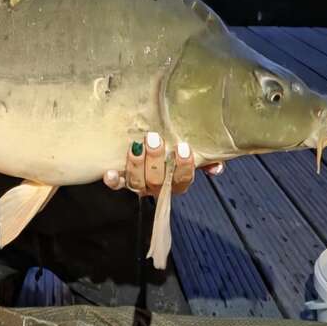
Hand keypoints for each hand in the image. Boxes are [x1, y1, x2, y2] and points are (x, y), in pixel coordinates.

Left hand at [103, 132, 224, 197]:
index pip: (182, 180)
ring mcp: (138, 185)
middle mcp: (157, 187)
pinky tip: (110, 172)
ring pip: (137, 182)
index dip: (183, 166)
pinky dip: (113, 180)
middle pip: (157, 181)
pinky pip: (117, 184)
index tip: (183, 147)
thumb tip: (216, 167)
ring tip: (136, 145)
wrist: (149, 144)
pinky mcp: (121, 181)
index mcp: (176, 182)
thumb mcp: (191, 153)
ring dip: (136, 164)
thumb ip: (206, 159)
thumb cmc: (174, 149)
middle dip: (156, 160)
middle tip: (154, 138)